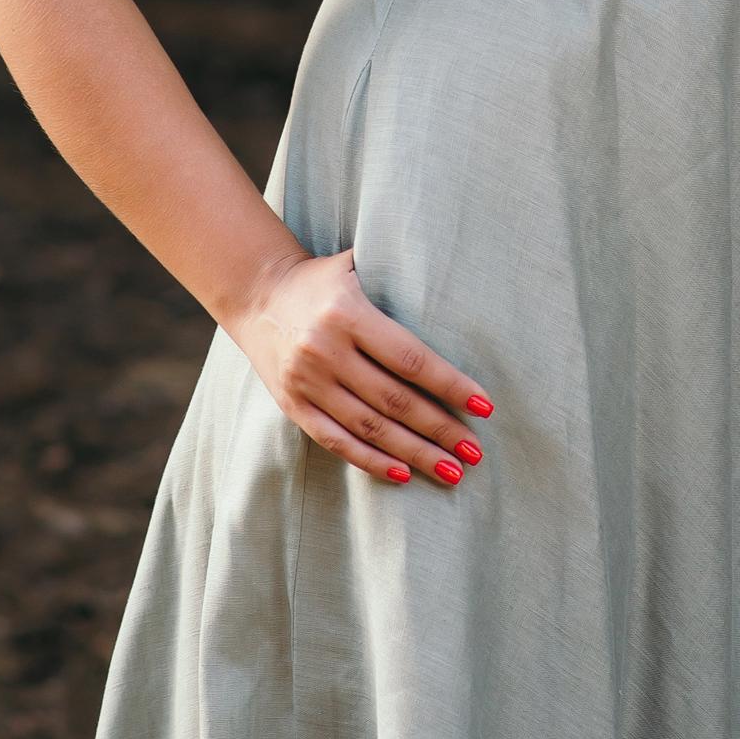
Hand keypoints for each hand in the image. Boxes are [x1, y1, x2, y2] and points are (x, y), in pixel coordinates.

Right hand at [225, 245, 492, 487]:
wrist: (255, 293)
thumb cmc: (322, 279)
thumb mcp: (356, 264)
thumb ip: (398, 277)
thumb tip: (459, 289)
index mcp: (348, 312)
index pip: (409, 358)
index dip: (449, 385)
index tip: (484, 406)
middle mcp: (325, 350)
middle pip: (394, 401)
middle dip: (440, 429)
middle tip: (476, 451)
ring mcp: (306, 382)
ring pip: (369, 428)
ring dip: (415, 453)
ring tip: (452, 470)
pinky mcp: (293, 405)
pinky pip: (336, 441)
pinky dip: (371, 461)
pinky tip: (404, 473)